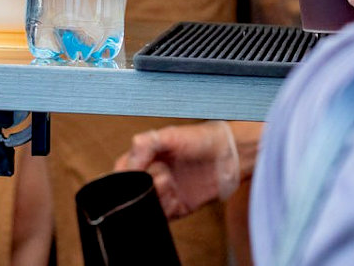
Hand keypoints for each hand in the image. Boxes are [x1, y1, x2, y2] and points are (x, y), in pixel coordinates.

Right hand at [114, 121, 240, 219]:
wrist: (232, 155)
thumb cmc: (202, 139)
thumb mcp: (170, 135)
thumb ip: (145, 145)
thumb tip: (126, 167)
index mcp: (147, 158)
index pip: (123, 172)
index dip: (122, 176)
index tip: (128, 177)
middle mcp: (153, 177)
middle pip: (130, 192)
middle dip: (135, 191)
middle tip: (151, 180)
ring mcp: (165, 193)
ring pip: (144, 206)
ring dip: (150, 200)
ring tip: (168, 183)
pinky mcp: (178, 208)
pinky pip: (161, 217)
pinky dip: (159, 214)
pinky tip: (169, 202)